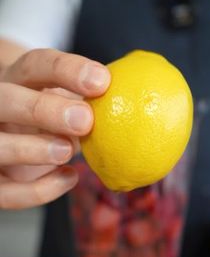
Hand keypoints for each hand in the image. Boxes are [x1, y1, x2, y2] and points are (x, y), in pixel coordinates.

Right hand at [0, 48, 110, 208]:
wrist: (16, 134)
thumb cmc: (51, 112)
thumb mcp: (66, 97)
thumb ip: (93, 96)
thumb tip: (147, 102)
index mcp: (19, 79)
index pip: (36, 64)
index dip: (67, 70)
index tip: (103, 81)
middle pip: (4, 99)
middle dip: (42, 109)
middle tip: (84, 121)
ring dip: (31, 149)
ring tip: (67, 152)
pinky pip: (5, 192)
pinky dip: (36, 191)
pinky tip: (70, 179)